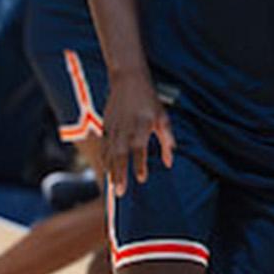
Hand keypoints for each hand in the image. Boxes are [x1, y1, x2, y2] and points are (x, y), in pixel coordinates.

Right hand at [100, 74, 173, 192]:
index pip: (139, 148)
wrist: (127, 81)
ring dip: (111, 170)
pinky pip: (104, 147)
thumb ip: (167, 139)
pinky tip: (107, 170)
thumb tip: (169, 162)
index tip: (142, 179)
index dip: (140, 164)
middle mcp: (125, 128)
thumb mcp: (163, 117)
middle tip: (120, 192)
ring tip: (113, 187)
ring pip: (110, 153)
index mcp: (141, 125)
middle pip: (120, 155)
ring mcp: (113, 128)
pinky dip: (105, 160)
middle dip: (120, 174)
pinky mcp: (105, 126)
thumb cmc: (149, 101)